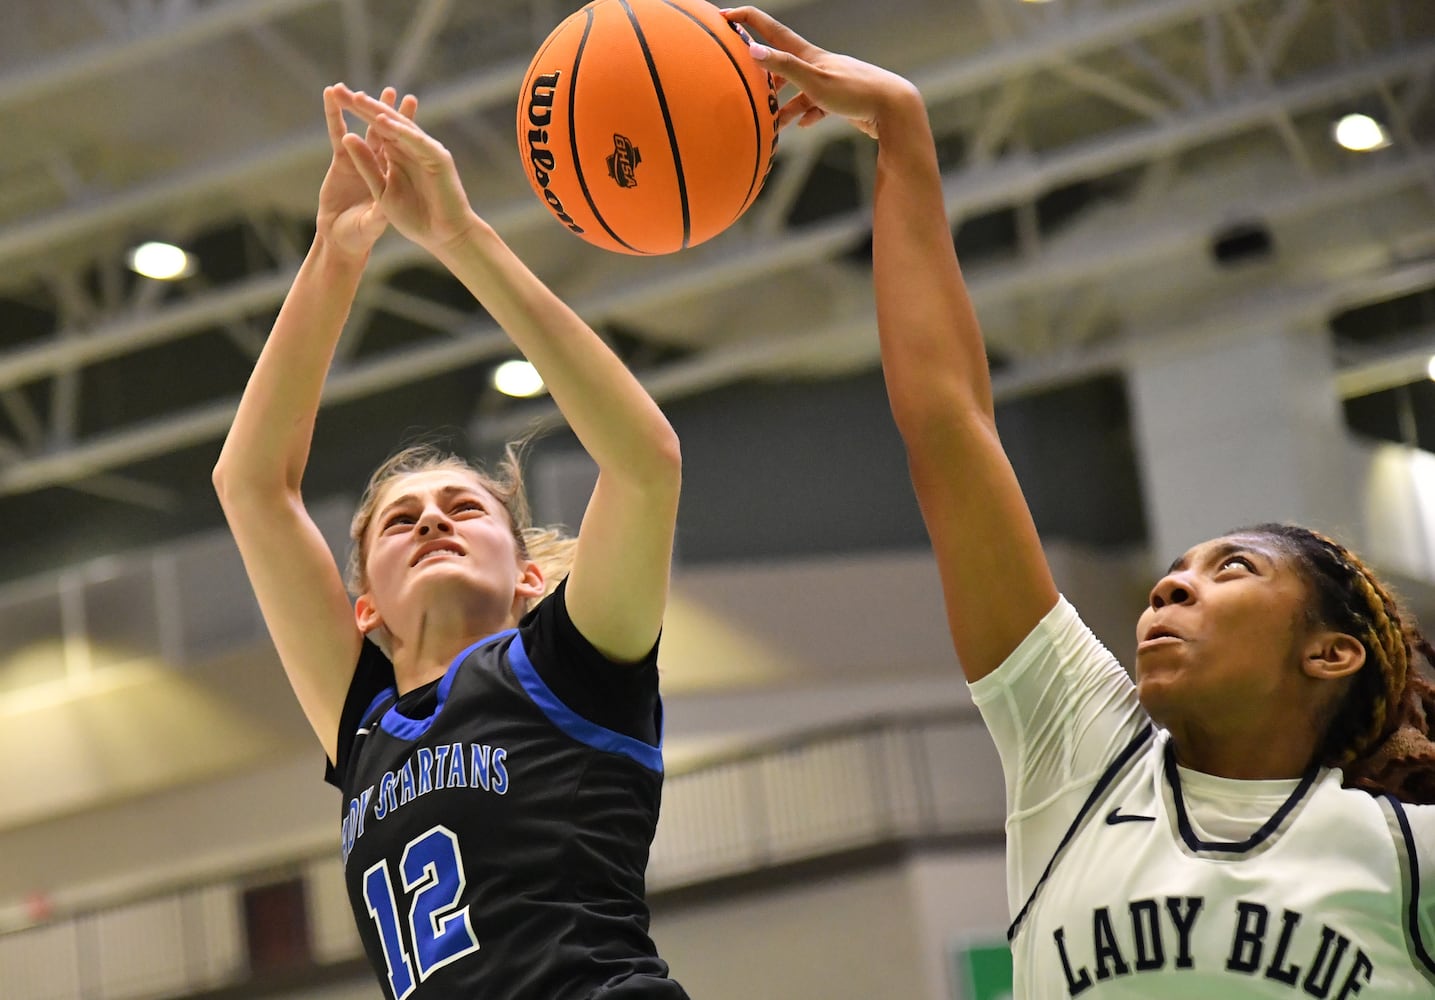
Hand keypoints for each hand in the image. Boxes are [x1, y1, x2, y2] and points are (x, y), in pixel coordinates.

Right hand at [315, 86, 417, 257]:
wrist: (342, 240)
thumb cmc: (362, 236)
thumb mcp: (373, 223)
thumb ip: (378, 211)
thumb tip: (385, 201)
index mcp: (398, 175)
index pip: (403, 144)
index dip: (404, 124)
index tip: (408, 103)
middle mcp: (382, 164)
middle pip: (386, 132)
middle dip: (387, 110)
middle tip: (392, 90)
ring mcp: (363, 160)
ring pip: (362, 129)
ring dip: (361, 108)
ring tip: (360, 91)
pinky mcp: (341, 161)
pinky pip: (338, 134)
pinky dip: (334, 116)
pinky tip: (331, 98)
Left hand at [333, 87, 478, 255]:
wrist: (444, 237)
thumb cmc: (415, 219)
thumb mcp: (380, 190)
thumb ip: (367, 165)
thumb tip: (348, 137)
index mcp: (395, 156)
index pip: (374, 128)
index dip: (356, 112)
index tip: (336, 96)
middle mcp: (410, 149)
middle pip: (384, 122)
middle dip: (363, 106)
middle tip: (341, 89)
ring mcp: (426, 152)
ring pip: (401, 127)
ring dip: (381, 112)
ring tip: (359, 98)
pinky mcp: (439, 159)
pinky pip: (417, 142)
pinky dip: (402, 131)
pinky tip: (384, 121)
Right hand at [723, 6, 918, 139]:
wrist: (894, 109)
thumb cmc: (855, 93)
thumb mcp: (815, 81)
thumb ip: (784, 67)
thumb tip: (753, 51)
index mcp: (808, 55)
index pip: (770, 29)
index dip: (746, 20)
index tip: (723, 17)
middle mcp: (818, 64)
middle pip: (781, 64)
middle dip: (763, 73)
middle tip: (744, 84)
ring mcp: (830, 80)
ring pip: (798, 90)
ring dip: (784, 105)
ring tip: (773, 124)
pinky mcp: (840, 99)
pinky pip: (817, 105)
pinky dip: (806, 114)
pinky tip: (803, 126)